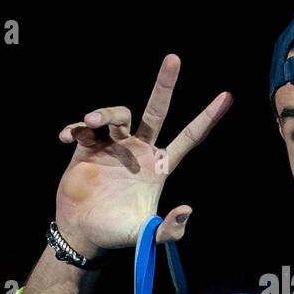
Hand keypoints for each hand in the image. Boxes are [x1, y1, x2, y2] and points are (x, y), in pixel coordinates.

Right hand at [55, 54, 230, 255]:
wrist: (83, 232)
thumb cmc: (118, 232)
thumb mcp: (146, 235)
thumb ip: (170, 230)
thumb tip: (187, 210)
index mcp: (159, 166)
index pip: (189, 138)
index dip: (207, 118)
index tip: (227, 96)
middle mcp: (140, 150)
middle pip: (156, 110)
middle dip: (165, 85)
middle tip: (174, 59)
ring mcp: (114, 146)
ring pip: (117, 114)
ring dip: (105, 112)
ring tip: (90, 123)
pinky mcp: (87, 147)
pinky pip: (84, 127)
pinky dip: (76, 126)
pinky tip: (67, 135)